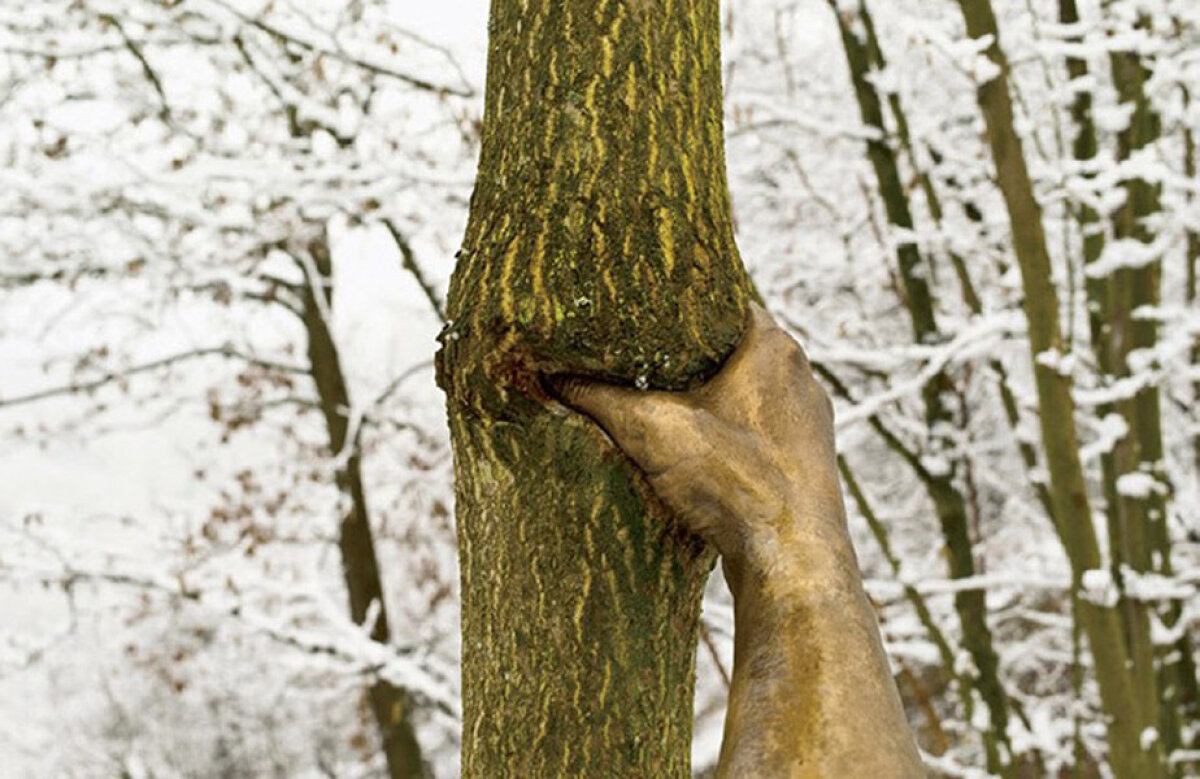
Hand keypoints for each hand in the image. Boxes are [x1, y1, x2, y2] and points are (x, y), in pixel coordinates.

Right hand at [554, 304, 842, 566]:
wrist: (793, 558)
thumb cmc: (736, 482)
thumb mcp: (651, 429)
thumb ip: (599, 397)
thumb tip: (552, 377)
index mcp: (771, 345)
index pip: (720, 300)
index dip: (678, 305)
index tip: (641, 313)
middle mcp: (798, 374)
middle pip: (732, 346)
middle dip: (686, 355)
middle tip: (639, 358)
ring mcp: (807, 419)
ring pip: (747, 390)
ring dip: (709, 396)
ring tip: (662, 403)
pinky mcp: (805, 459)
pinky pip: (759, 428)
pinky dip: (728, 431)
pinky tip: (697, 451)